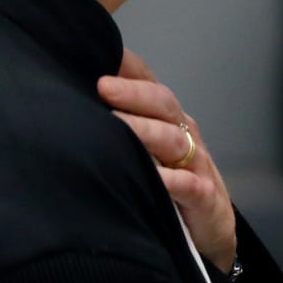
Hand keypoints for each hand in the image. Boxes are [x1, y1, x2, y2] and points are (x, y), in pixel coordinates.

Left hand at [98, 48, 235, 272]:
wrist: (211, 229)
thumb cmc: (169, 185)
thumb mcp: (146, 150)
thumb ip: (120, 125)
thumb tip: (71, 100)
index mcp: (167, 120)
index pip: (150, 83)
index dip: (128, 67)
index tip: (98, 54)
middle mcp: (184, 135)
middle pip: (162, 104)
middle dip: (133, 93)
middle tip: (102, 86)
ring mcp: (196, 165)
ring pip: (173, 140)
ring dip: (145, 131)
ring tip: (117, 125)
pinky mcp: (205, 198)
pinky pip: (189, 186)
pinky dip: (172, 181)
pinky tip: (154, 177)